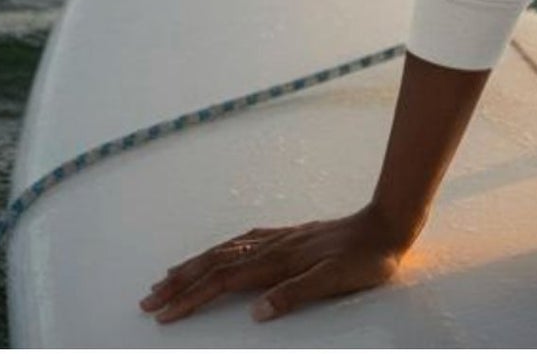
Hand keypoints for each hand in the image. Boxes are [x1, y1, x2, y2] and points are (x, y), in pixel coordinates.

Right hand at [139, 204, 408, 324]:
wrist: (388, 224)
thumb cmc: (365, 259)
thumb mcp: (335, 281)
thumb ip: (296, 295)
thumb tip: (256, 313)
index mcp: (279, 262)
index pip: (224, 281)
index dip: (192, 297)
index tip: (162, 313)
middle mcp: (274, 247)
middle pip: (217, 263)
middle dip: (181, 281)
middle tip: (148, 298)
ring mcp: (282, 239)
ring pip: (228, 250)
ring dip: (196, 264)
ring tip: (169, 275)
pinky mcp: (292, 235)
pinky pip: (246, 241)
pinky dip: (223, 249)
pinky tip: (221, 251)